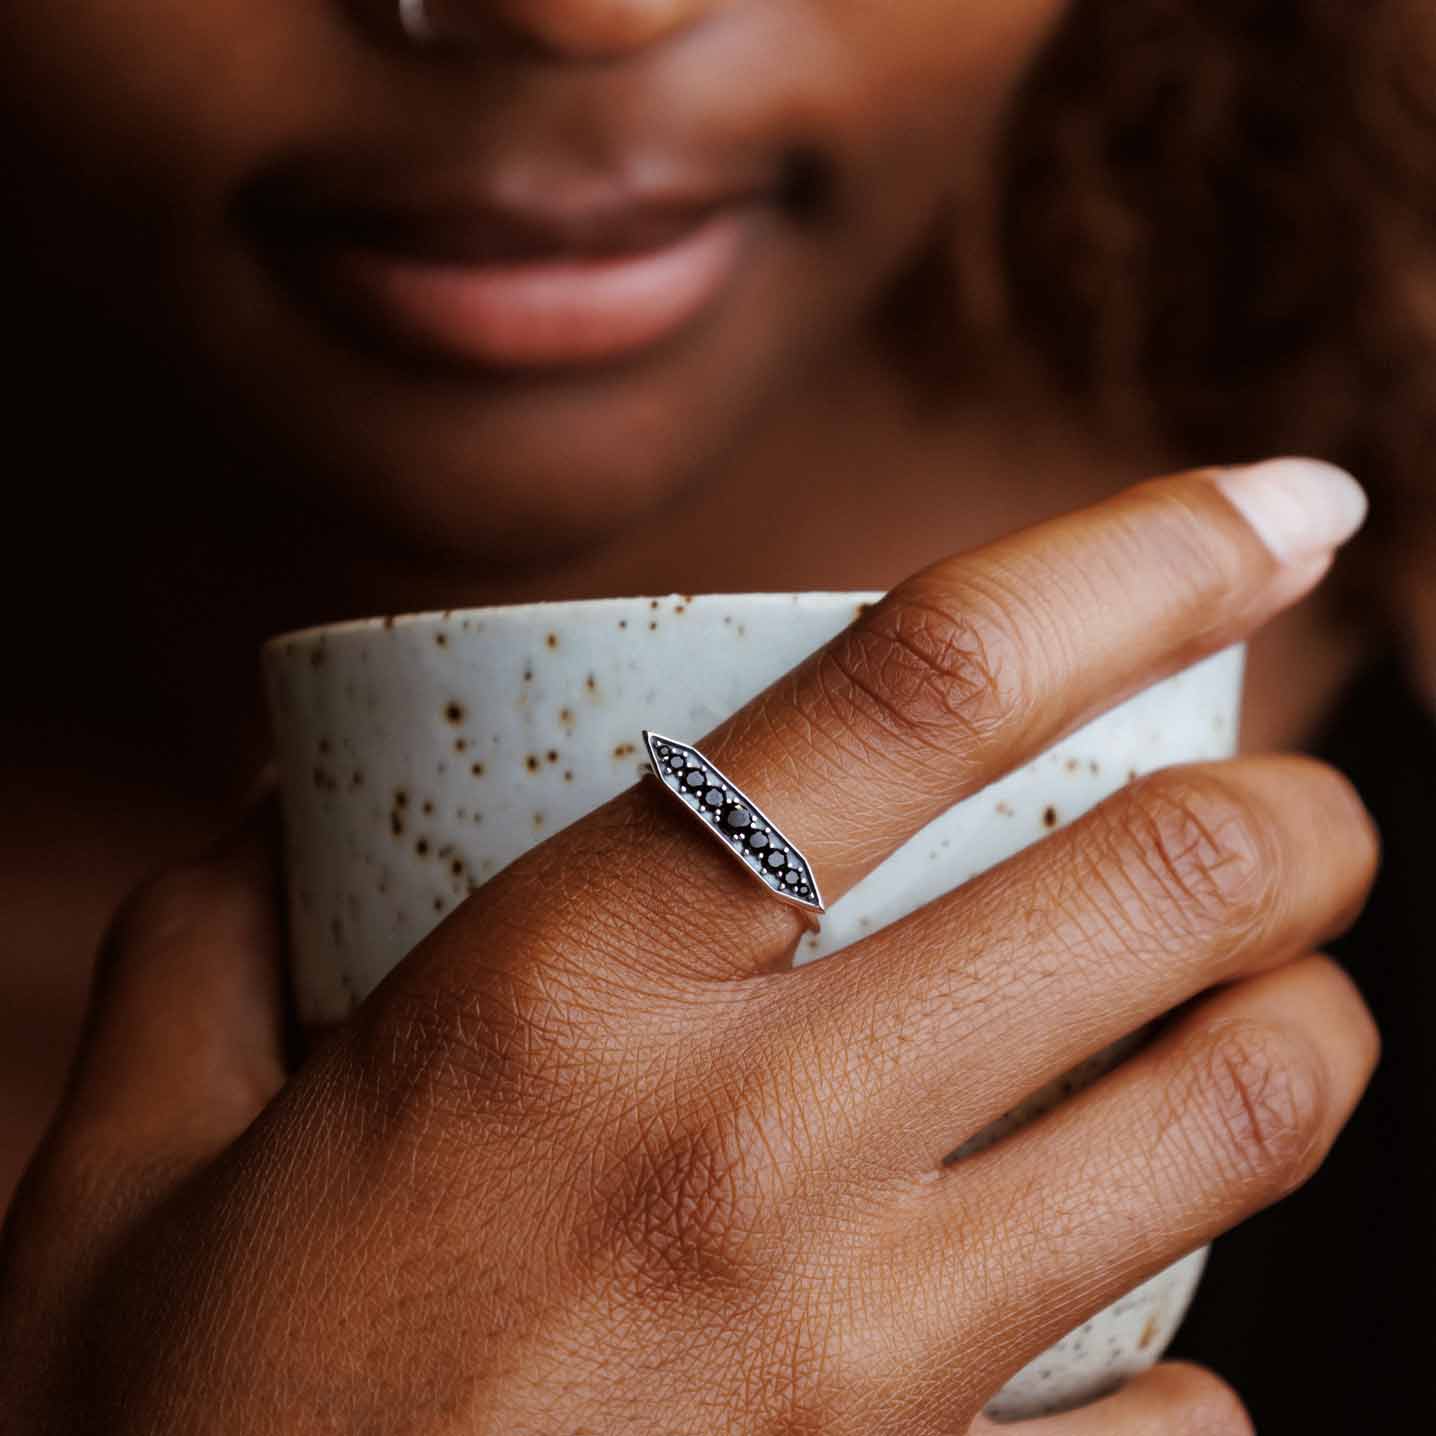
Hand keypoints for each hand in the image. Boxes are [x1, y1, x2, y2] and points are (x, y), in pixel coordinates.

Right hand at [0, 464, 1378, 1433]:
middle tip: (1292, 801)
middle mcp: (743, 1149)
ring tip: (1277, 999)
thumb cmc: (168, 1432)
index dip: (1146, 551)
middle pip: (1155, 884)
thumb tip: (288, 792)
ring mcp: (858, 1366)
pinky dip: (1191, 1362)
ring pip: (1233, 1122)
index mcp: (554, 997)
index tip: (1283, 502)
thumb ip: (211, 927)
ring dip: (1305, 1025)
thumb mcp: (136, 1156)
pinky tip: (1134, 1336)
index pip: (921, 685)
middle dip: (1293, 810)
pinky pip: (1173, 1427)